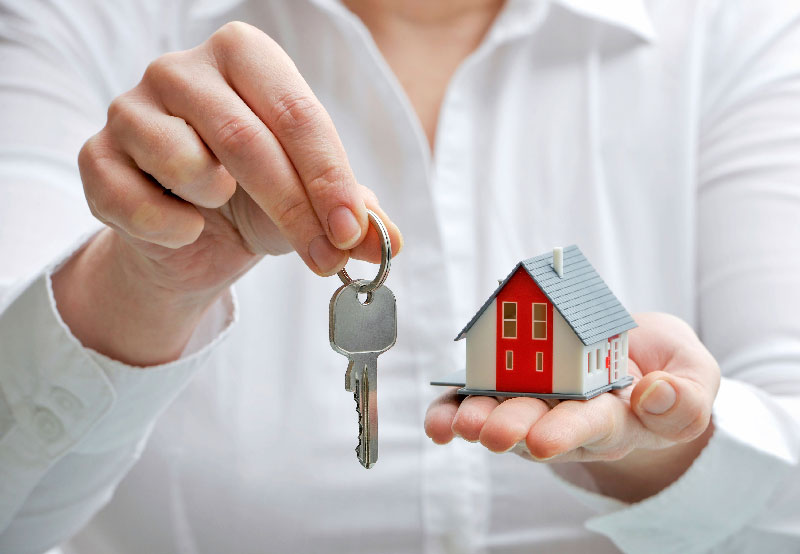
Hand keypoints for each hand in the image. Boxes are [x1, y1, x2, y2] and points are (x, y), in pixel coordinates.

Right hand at [53, 21, 400, 364]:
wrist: (190, 236)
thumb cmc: (255, 201)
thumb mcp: (312, 202)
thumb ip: (352, 214)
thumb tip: (387, 242)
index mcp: (246, 58)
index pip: (297, 114)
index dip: (328, 178)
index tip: (351, 231)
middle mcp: (183, 69)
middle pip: (247, 139)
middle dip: (293, 209)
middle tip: (325, 258)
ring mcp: (130, 107)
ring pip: (185, 161)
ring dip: (216, 203)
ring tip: (221, 204)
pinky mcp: (95, 155)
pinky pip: (131, 199)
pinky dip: (168, 228)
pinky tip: (182, 225)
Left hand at [425, 313, 720, 501]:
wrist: (636, 358)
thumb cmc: (664, 370)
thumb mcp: (694, 377)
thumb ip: (686, 396)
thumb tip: (655, 394)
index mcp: (616, 416)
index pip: (592, 426)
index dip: (568, 432)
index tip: (546, 441)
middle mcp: (568, 416)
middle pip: (539, 424)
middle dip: (514, 428)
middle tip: (493, 433)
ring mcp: (536, 403)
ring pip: (503, 413)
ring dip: (478, 418)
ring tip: (462, 423)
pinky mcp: (508, 386)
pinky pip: (476, 402)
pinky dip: (453, 411)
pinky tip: (439, 422)